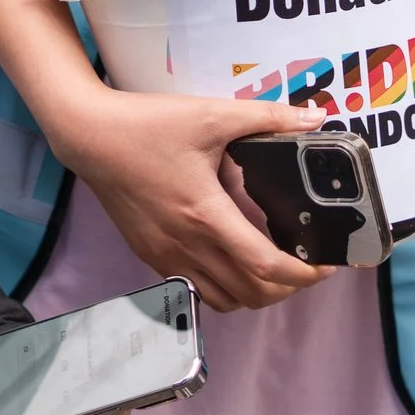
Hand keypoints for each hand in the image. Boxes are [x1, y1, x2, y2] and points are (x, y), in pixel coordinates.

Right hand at [45, 85, 326, 311]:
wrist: (88, 136)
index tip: (326, 264)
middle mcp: (187, 245)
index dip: (304, 274)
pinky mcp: (150, 254)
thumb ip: (266, 117)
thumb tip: (313, 118)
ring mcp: (166, 255)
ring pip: (224, 300)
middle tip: (306, 265)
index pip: (266, 267)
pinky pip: (196, 288)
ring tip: (273, 267)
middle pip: (251, 294)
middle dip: (288, 288)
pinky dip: (224, 286)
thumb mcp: (210, 114)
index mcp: (206, 215)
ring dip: (256, 293)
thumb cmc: (145, 125)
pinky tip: (231, 258)